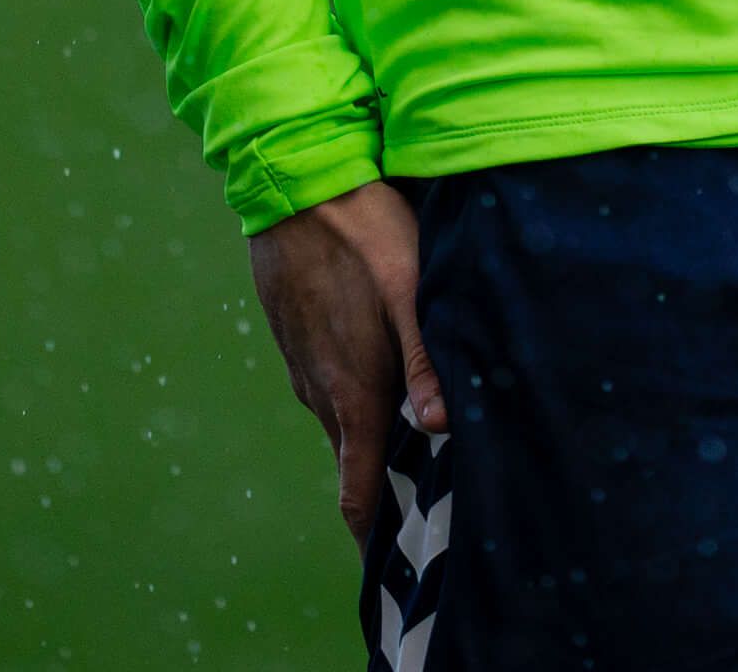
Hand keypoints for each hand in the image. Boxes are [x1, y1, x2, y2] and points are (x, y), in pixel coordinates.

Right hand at [249, 179, 448, 539]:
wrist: (294, 182)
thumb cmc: (364, 231)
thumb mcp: (409, 289)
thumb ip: (426, 359)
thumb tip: (442, 428)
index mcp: (352, 392)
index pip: (354, 490)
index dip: (371, 531)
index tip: (394, 555)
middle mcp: (320, 390)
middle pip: (353, 459)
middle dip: (383, 482)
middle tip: (427, 491)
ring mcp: (302, 365)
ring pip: (339, 420)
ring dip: (368, 435)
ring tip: (411, 436)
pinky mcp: (295, 339)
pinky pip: (324, 386)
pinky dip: (352, 396)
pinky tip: (379, 371)